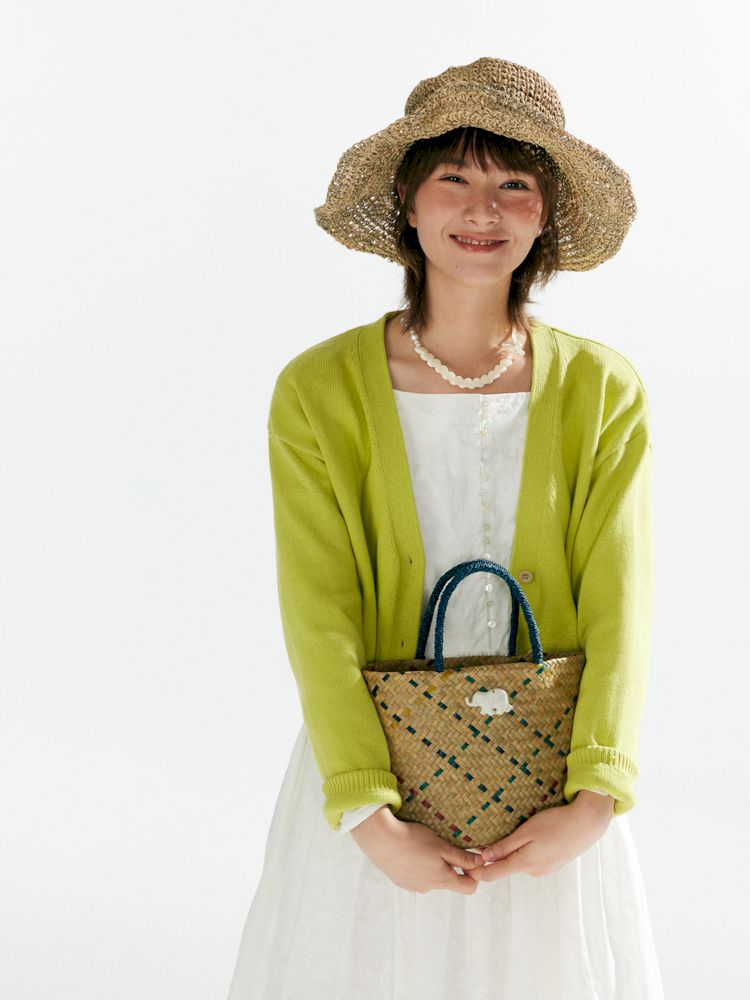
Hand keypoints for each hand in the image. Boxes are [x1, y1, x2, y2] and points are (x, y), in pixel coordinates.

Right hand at [349, 805, 484, 894]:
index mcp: (443, 880)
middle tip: (442, 846)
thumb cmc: (414, 840)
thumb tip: (482, 864)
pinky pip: (417, 877)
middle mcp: (430, 888)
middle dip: (451, 866)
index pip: (470, 888)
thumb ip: (463, 857)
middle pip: (450, 881)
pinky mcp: (401, 882)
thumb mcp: (442, 846)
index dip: (473, 873)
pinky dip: (418, 866)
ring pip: (432, 878)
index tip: (468, 858)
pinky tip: (410, 852)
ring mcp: (414, 887)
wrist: (381, 840)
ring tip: (422, 847)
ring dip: (433, 866)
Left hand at [465, 791, 614, 881]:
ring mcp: (544, 869)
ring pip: (519, 861)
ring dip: (511, 852)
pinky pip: (531, 859)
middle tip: (480, 839)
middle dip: (493, 857)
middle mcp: (533, 871)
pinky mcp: (552, 863)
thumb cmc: (555, 823)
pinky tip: (532, 836)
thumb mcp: (526, 832)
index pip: (493, 874)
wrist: (587, 824)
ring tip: (508, 833)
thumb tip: (483, 858)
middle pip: (505, 866)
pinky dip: (525, 850)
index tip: (463, 865)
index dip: (476, 871)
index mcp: (524, 863)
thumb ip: (505, 847)